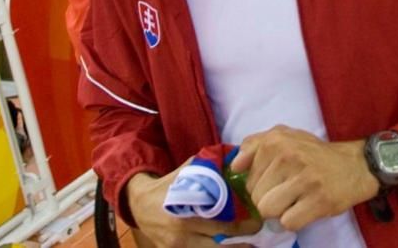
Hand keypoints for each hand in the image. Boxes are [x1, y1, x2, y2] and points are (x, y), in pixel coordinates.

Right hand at [125, 162, 260, 247]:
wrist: (139, 204)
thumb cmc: (169, 185)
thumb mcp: (188, 171)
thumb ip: (211, 167)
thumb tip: (238, 159)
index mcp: (188, 210)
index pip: (223, 220)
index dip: (244, 222)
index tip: (258, 218)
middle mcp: (182, 232)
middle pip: (221, 239)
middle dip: (243, 238)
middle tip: (258, 229)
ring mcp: (177, 247)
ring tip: (251, 246)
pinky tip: (231, 247)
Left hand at [230, 127, 379, 232]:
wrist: (356, 165)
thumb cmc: (315, 154)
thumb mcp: (285, 137)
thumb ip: (256, 145)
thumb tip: (235, 165)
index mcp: (276, 140)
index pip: (246, 178)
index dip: (260, 184)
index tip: (277, 180)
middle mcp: (288, 156)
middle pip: (255, 197)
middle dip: (269, 199)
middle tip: (290, 190)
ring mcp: (304, 179)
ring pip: (267, 210)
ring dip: (280, 211)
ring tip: (296, 200)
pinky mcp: (318, 200)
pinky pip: (287, 222)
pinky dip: (295, 220)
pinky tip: (306, 208)